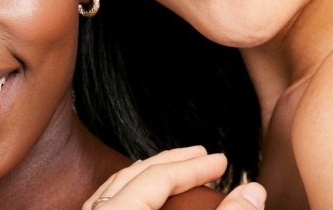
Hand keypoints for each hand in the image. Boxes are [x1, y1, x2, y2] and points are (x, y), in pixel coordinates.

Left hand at [83, 146, 265, 209]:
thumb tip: (253, 191)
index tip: (222, 161)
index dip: (193, 167)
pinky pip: (105, 202)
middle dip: (171, 162)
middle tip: (203, 155)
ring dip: (147, 174)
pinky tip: (143, 198)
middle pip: (131, 174)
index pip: (157, 177)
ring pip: (113, 188)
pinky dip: (129, 192)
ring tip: (176, 170)